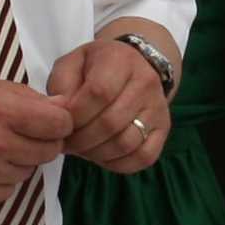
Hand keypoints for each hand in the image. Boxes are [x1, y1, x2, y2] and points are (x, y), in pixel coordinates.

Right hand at [0, 77, 73, 205]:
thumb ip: (24, 97)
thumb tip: (61, 109)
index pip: (59, 124)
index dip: (59, 121)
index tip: (49, 119)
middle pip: (50, 150)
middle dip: (42, 140)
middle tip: (20, 132)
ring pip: (31, 170)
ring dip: (21, 159)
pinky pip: (11, 188)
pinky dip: (3, 177)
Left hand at [48, 34, 171, 174]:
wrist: (133, 64)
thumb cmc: (95, 67)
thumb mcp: (71, 64)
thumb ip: (61, 85)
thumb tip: (60, 114)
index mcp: (120, 60)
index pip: (99, 93)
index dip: (75, 116)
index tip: (60, 125)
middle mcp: (145, 82)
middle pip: (111, 122)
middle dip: (82, 140)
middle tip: (67, 143)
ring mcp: (158, 107)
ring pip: (127, 143)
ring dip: (97, 154)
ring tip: (82, 149)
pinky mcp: (164, 127)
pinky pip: (144, 157)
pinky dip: (118, 164)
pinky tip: (102, 155)